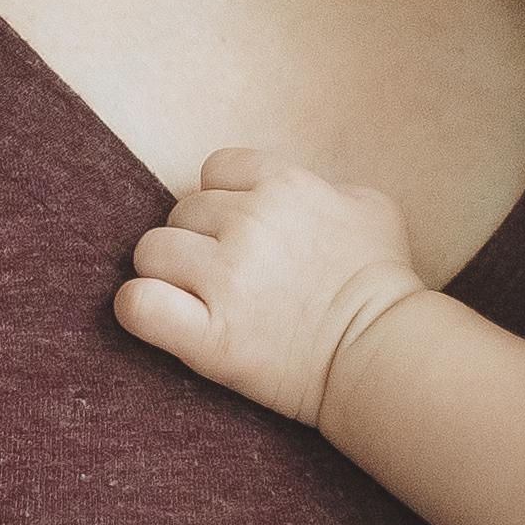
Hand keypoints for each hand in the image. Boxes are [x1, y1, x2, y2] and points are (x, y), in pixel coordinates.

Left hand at [112, 148, 429, 427]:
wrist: (386, 354)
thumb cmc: (385, 283)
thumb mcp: (370, 207)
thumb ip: (323, 185)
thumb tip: (299, 189)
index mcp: (283, 184)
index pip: (215, 169)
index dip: (223, 201)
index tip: (240, 233)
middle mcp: (248, 221)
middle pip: (181, 212)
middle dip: (199, 242)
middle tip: (229, 278)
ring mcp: (225, 278)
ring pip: (151, 251)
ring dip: (169, 273)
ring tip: (198, 301)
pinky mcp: (210, 335)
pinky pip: (138, 304)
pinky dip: (140, 309)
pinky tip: (163, 319)